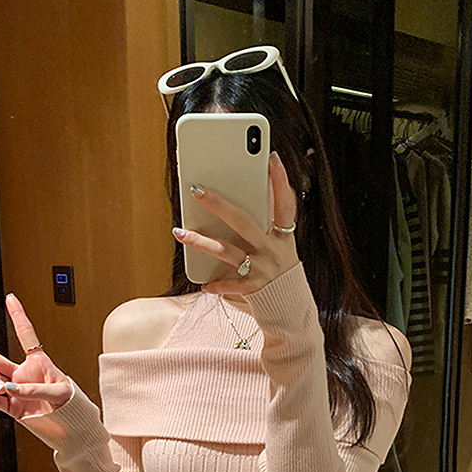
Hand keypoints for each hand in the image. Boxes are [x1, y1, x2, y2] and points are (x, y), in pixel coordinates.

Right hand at [0, 294, 72, 418]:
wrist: (70, 424)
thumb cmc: (70, 402)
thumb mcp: (59, 391)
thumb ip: (35, 389)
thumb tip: (12, 389)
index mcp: (37, 362)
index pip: (25, 334)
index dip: (18, 316)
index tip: (11, 298)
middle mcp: (21, 374)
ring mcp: (15, 390)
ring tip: (2, 388)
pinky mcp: (13, 408)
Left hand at [172, 151, 299, 296]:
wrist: (292, 314)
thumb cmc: (279, 277)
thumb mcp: (278, 250)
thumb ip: (263, 229)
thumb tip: (230, 206)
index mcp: (284, 237)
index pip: (285, 204)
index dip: (280, 181)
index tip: (271, 157)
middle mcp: (275, 250)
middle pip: (244, 221)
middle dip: (218, 204)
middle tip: (196, 189)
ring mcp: (264, 270)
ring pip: (227, 251)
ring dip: (201, 242)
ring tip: (180, 232)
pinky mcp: (255, 290)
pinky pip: (230, 284)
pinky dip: (217, 285)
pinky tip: (205, 286)